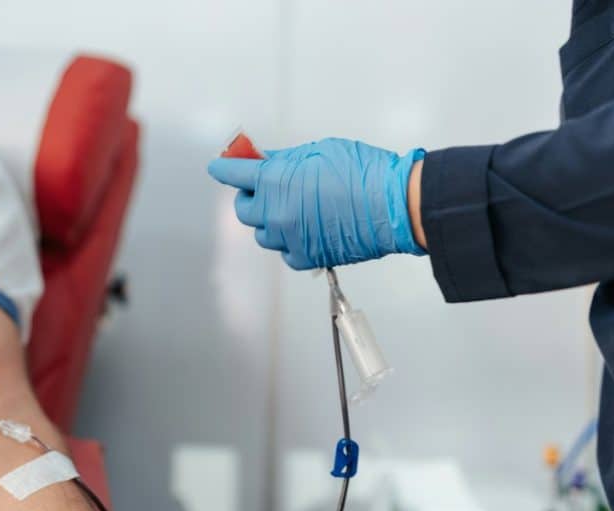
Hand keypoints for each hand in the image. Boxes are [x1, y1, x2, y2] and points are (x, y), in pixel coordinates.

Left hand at [208, 138, 424, 269]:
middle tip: (266, 188)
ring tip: (293, 209)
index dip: (224, 167)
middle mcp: (276, 212)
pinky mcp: (307, 257)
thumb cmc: (362, 171)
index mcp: (274, 180)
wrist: (394, 205)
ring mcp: (290, 238)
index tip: (218, 166)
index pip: (234, 174)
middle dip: (251, 196)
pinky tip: (306, 229)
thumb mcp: (319, 151)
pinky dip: (290, 242)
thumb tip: (265, 159)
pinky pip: (286, 252)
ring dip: (271, 221)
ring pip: (264, 233)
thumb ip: (285, 159)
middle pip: (244, 209)